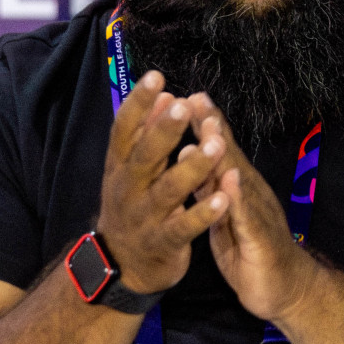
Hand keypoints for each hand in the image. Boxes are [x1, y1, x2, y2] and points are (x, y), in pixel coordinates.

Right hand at [95, 71, 230, 294]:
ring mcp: (144, 217)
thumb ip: (146, 135)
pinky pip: (184, 227)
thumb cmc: (134, 206)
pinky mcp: (163, 243)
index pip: (124, 130)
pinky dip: (204, 212)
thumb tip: (164, 93)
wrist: (122, 266)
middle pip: (144, 157)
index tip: (157, 77)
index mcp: (119, 168)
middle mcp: (127, 190)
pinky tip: (223, 197)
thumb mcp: (132, 170)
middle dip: (164, 131)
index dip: (138, 104)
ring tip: (216, 146)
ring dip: (193, 167)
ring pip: (168, 190)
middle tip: (184, 106)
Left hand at [185, 95, 316, 322]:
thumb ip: (209, 189)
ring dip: (224, 152)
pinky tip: (230, 179)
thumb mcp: (224, 217)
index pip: (220, 152)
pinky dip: (238, 196)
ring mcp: (258, 214)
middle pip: (229, 155)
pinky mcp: (260, 239)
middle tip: (196, 98)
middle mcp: (250, 194)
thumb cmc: (252, 254)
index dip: (205, 125)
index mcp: (239, 189)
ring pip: (238, 178)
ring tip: (209, 126)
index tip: (187, 97)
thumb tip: (190, 157)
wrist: (286, 291)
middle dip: (212, 127)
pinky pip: (247, 216)